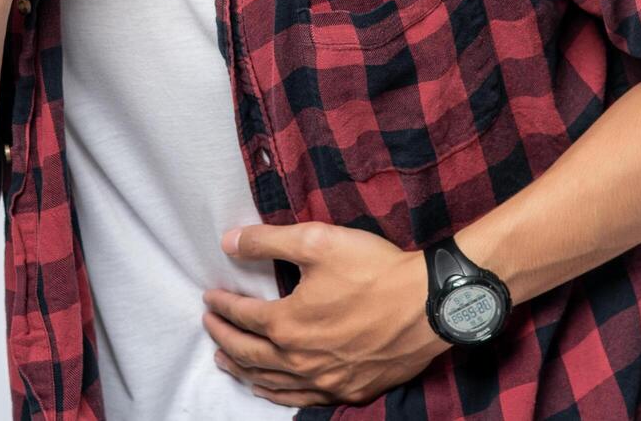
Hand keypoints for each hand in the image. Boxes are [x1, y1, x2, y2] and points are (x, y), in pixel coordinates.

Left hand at [202, 222, 452, 408]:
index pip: (242, 316)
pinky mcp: (350, 391)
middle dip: (224, 339)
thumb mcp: (317, 241)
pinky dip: (277, 394)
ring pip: (270, 383)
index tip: (210, 297)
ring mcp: (326, 381)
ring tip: (225, 362)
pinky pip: (302, 400)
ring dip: (243, 372)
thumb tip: (227, 242)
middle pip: (248, 355)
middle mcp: (300, 360)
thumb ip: (267, 241)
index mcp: (288, 324)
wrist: (430, 304)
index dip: (222, 306)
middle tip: (210, 327)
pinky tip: (271, 389)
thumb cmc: (375, 270)